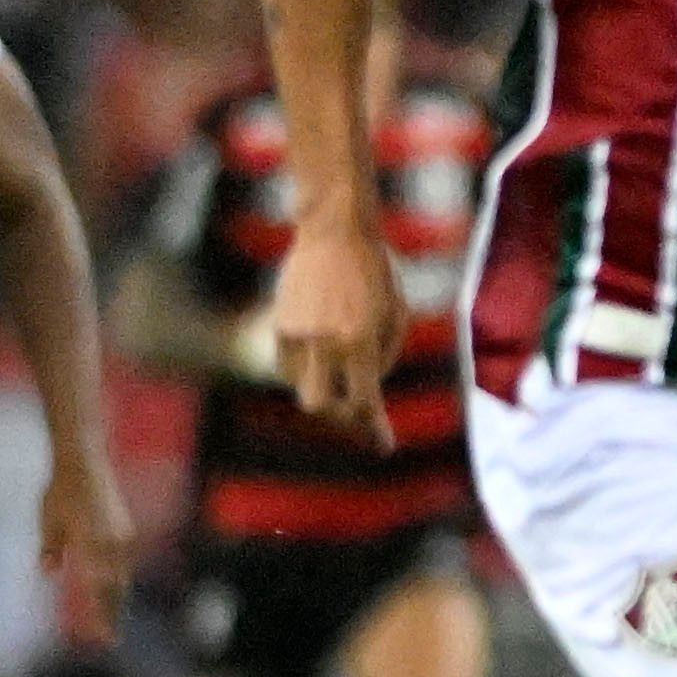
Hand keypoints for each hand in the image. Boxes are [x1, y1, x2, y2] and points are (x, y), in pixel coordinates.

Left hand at [39, 456, 133, 651]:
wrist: (84, 462)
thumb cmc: (59, 491)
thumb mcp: (48, 521)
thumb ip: (51, 548)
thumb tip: (48, 571)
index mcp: (93, 547)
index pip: (100, 591)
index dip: (102, 617)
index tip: (102, 638)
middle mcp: (113, 545)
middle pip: (116, 589)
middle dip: (112, 615)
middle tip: (109, 640)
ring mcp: (122, 538)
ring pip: (122, 577)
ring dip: (116, 599)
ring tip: (111, 619)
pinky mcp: (125, 530)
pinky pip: (123, 564)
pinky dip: (118, 580)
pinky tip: (113, 589)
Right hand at [270, 222, 403, 447]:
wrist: (335, 230)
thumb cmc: (376, 271)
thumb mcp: (397, 314)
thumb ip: (383, 357)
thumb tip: (368, 392)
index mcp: (360, 341)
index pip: (363, 402)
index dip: (373, 428)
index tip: (383, 445)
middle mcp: (325, 343)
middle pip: (320, 408)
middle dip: (339, 416)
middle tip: (356, 411)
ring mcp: (297, 334)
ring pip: (300, 387)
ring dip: (322, 388)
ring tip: (341, 373)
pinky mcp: (279, 324)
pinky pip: (287, 364)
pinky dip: (303, 369)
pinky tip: (321, 355)